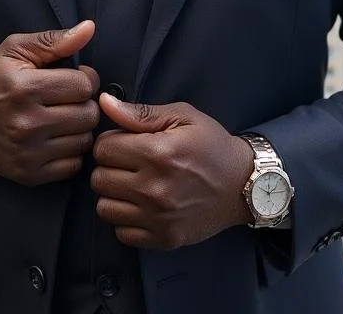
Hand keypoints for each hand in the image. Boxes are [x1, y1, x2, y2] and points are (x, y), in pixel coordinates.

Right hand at [0, 20, 99, 185]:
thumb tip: (89, 28)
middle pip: (88, 114)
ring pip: (84, 140)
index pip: (83, 85)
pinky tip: (58, 137)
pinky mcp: (28, 174)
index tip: (75, 77)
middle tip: (70, 97)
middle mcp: (26, 123)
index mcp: (24, 88)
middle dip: (85, 102)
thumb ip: (54, 40)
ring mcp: (27, 153)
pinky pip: (73, 165)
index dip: (85, 77)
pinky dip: (71, 150)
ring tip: (64, 115)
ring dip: (80, 127)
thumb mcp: (16, 49)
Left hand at [91, 93, 253, 249]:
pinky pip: (121, 233)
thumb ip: (140, 112)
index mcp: (158, 153)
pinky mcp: (164, 238)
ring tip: (133, 184)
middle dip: (110, 167)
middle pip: (99, 178)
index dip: (111, 141)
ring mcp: (158, 217)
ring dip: (114, 194)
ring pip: (104, 207)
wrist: (244, 184)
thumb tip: (104, 103)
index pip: (103, 148)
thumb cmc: (212, 146)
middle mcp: (155, 188)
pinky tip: (141, 206)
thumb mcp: (182, 117)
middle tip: (129, 163)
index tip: (125, 142)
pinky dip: (126, 219)